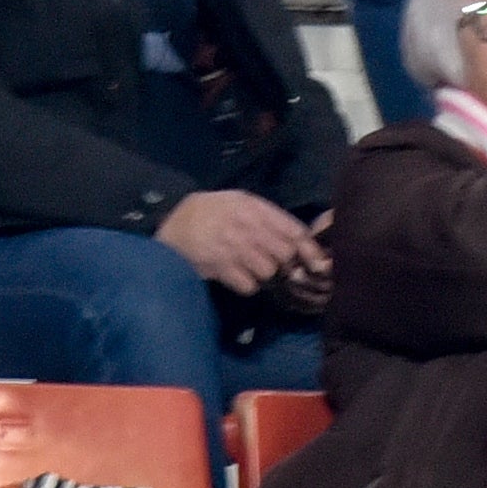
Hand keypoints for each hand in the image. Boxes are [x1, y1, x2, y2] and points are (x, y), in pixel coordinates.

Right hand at [156, 189, 322, 295]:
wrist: (170, 226)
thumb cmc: (209, 212)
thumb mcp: (237, 202)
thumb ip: (267, 216)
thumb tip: (300, 240)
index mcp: (252, 206)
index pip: (294, 230)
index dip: (310, 248)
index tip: (316, 261)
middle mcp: (246, 226)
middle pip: (285, 254)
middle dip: (284, 261)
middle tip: (275, 262)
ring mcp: (233, 248)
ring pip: (269, 271)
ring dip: (265, 273)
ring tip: (251, 267)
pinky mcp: (221, 268)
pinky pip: (250, 286)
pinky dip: (246, 284)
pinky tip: (236, 275)